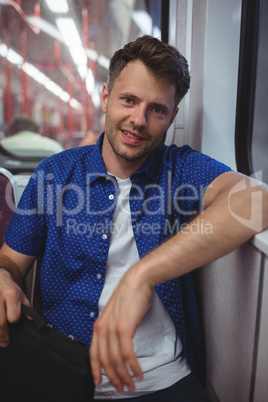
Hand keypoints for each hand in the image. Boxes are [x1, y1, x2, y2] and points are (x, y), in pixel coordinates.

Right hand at [0, 269, 29, 346]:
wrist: (0, 277)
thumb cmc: (11, 289)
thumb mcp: (22, 297)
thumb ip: (27, 310)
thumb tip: (31, 323)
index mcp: (12, 295)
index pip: (13, 316)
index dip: (14, 320)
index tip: (13, 323)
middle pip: (0, 323)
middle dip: (3, 335)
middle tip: (5, 343)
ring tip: (0, 337)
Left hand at [89, 264, 151, 391]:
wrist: (136, 281)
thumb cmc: (129, 296)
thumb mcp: (116, 314)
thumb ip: (113, 328)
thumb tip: (117, 344)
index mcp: (99, 325)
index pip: (93, 353)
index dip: (95, 370)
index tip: (100, 382)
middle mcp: (102, 328)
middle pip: (104, 360)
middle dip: (113, 377)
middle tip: (122, 388)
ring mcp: (112, 328)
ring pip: (116, 360)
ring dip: (125, 375)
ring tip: (132, 384)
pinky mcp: (124, 328)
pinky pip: (127, 354)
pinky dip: (133, 366)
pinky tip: (139, 372)